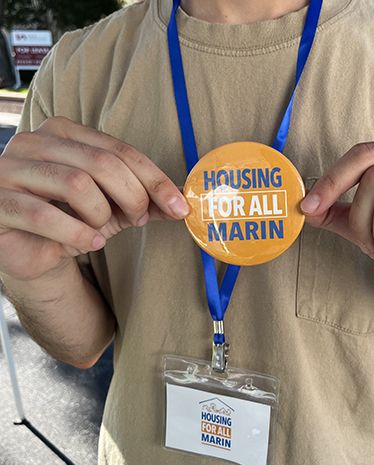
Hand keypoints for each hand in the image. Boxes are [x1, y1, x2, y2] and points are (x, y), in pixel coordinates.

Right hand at [0, 117, 188, 280]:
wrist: (31, 249)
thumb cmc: (73, 220)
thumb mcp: (114, 208)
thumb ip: (145, 200)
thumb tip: (183, 202)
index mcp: (64, 133)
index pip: (120, 150)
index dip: (155, 180)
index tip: (180, 206)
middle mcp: (34, 142)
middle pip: (102, 163)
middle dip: (132, 197)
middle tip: (140, 220)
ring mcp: (10, 169)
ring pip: (77, 185)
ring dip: (101, 216)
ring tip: (101, 231)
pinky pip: (45, 215)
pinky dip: (77, 234)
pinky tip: (88, 243)